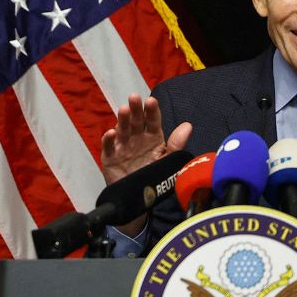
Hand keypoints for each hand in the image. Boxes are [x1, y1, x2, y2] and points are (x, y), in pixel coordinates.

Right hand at [101, 94, 192, 237]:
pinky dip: (108, 140)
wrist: (138, 198)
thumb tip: (188, 125)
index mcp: (152, 137)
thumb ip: (176, 144)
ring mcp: (122, 146)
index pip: (152, 121)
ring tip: (124, 110)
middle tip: (134, 98)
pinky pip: (108, 147)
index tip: (151, 101)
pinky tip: (112, 133)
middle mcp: (136, 138)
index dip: (151, 111)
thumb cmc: (154, 176)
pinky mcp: (110, 157)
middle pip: (135, 121)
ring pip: (122, 130)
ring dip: (122, 120)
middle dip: (135, 109)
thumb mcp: (167, 160)